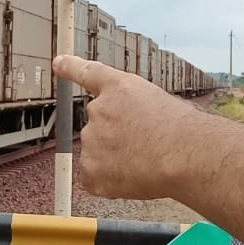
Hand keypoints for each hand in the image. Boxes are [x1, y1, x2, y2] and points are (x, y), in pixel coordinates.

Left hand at [53, 54, 208, 200]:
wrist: (184, 156)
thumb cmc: (184, 132)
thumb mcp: (160, 103)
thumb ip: (133, 109)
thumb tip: (129, 130)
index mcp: (119, 88)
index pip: (89, 73)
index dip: (71, 67)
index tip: (59, 62)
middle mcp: (99, 109)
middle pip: (100, 126)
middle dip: (118, 138)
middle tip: (147, 145)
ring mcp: (92, 139)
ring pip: (99, 153)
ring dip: (116, 159)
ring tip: (146, 161)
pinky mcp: (90, 169)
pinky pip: (96, 178)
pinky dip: (111, 182)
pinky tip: (134, 177)